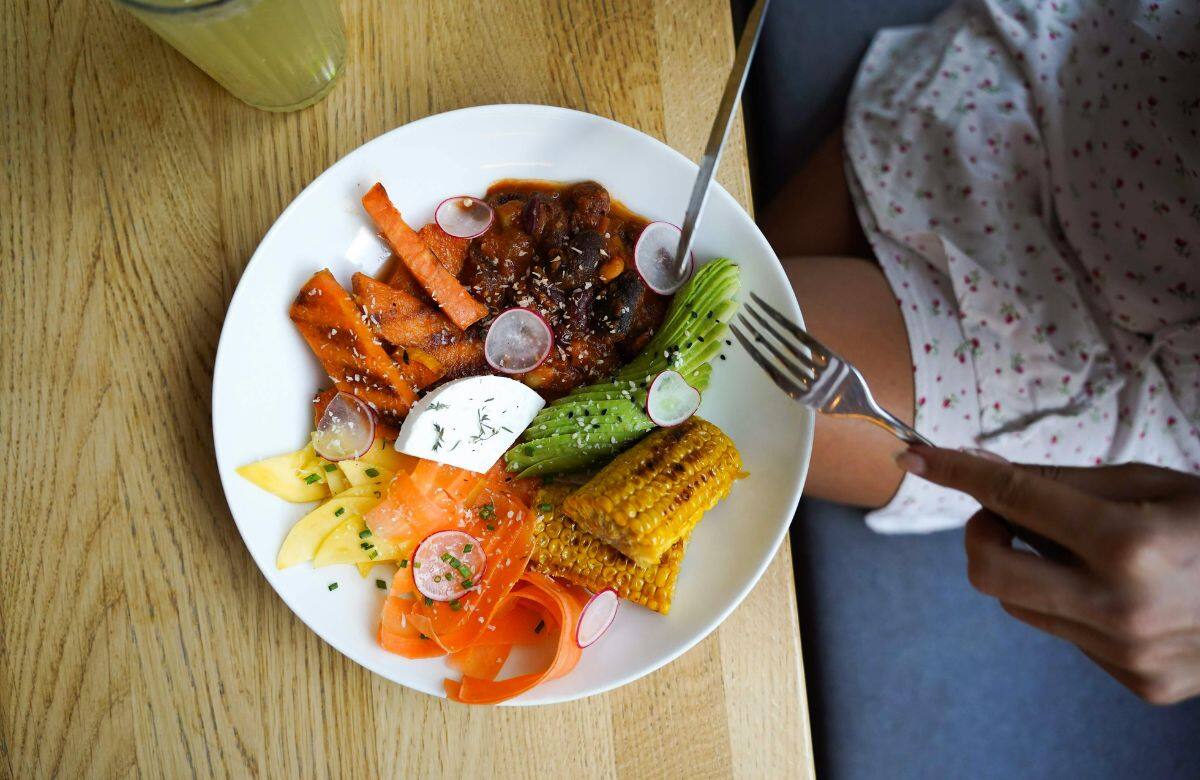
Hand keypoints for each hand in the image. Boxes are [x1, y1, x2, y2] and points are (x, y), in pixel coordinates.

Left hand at [895, 446, 1199, 704]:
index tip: (916, 456)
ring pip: (1022, 605)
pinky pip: (1067, 635)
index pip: (1013, 498)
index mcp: (1130, 543)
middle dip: (981, 536)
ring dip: (1030, 570)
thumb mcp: (1150, 482)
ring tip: (1083, 550)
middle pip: (989, 573)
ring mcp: (1129, 654)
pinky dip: (1072, 604)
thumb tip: (983, 472)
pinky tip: (1122, 591)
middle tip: (1005, 515)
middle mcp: (1122, 607)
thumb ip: (1063, 483)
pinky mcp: (1139, 683)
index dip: (956, 473)